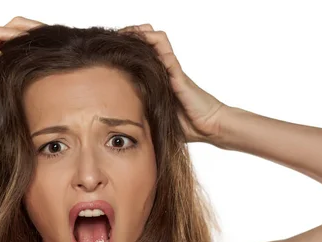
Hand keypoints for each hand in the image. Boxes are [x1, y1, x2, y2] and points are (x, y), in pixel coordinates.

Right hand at [0, 16, 44, 135]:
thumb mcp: (16, 94)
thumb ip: (30, 86)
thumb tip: (57, 89)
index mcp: (4, 56)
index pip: (19, 31)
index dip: (35, 28)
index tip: (54, 34)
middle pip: (9, 26)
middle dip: (27, 25)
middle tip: (45, 30)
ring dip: (12, 33)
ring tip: (27, 37)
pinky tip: (2, 57)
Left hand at [119, 24, 226, 142]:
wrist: (209, 127)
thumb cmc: (186, 124)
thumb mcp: (158, 115)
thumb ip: (144, 111)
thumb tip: (121, 119)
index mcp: (161, 77)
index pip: (145, 52)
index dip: (130, 45)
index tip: (112, 46)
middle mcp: (166, 69)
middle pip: (151, 40)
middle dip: (134, 34)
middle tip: (118, 36)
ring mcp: (173, 70)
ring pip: (159, 40)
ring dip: (143, 33)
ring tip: (127, 33)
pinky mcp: (179, 76)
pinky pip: (166, 56)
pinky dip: (154, 46)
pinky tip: (141, 43)